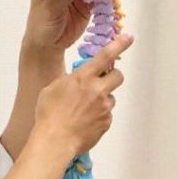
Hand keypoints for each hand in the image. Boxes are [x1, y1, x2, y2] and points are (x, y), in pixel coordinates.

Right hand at [34, 32, 132, 157]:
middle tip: (101, 82)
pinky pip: (107, 114)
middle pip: (118, 75)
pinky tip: (85, 121)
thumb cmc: (49, 114)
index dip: (119, 44)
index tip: (129, 37)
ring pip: (111, 97)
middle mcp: (97, 90)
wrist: (55, 140)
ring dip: (103, 99)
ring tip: (85, 109)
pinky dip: (99, 115)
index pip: (106, 56)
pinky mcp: (106, 122)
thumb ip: (71, 79)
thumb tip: (78, 79)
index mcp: (83, 77)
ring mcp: (104, 107)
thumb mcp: (54, 87)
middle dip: (112, 77)